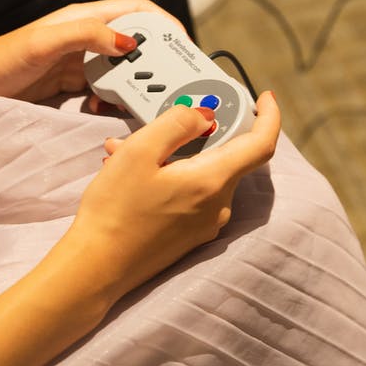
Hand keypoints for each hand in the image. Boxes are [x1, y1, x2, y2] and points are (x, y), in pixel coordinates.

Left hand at [0, 0, 184, 101]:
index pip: (140, 12)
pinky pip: (108, 92)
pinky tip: (104, 112)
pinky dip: (114, 102)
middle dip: (157, 62)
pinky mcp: (75, 85)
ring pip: (125, 71)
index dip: (166, 25)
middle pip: (139, 44)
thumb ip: (86, 35)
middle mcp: (89, 37)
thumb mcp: (45, 42)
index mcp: (86, 18)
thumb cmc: (2, 58)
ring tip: (140, 102)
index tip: (183, 47)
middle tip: (169, 84)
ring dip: (136, 86)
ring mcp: (83, 62)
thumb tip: (129, 43)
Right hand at [66, 91, 280, 298]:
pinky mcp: (190, 234)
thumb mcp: (140, 151)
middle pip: (225, 155)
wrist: (96, 267)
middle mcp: (217, 205)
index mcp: (212, 181)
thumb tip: (204, 116)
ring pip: (202, 173)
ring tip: (125, 151)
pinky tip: (131, 175)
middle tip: (157, 124)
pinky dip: (169, 176)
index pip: (261, 144)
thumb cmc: (114, 211)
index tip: (265, 98)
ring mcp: (205, 223)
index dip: (269, 116)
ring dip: (172, 155)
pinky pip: (190, 193)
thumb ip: (178, 124)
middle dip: (194, 134)